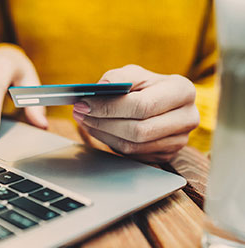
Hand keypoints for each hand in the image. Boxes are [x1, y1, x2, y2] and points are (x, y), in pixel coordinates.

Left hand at [72, 65, 198, 162]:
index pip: (142, 105)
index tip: (84, 103)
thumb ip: (119, 77)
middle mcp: (187, 118)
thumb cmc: (147, 86)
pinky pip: (132, 155)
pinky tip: (97, 129)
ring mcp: (178, 141)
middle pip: (138, 130)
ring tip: (84, 120)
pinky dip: (109, 142)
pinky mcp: (166, 155)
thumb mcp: (135, 74)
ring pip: (133, 146)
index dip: (109, 107)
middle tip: (79, 113)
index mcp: (183, 91)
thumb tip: (100, 89)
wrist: (162, 104)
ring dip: (102, 133)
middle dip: (102, 122)